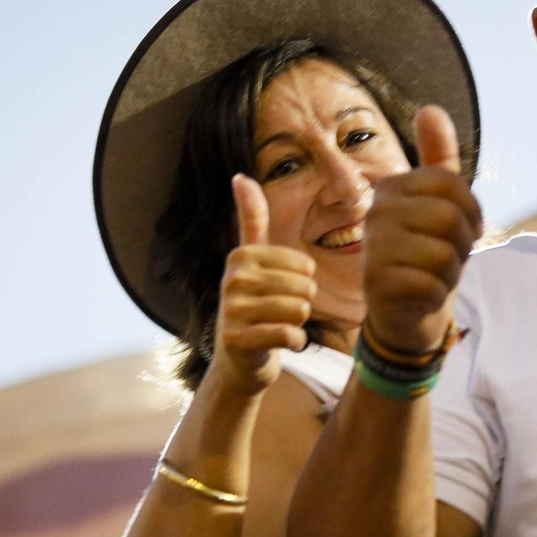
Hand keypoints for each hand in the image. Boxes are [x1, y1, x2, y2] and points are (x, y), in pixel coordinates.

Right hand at [209, 174, 318, 393]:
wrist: (237, 360)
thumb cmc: (254, 306)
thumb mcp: (251, 259)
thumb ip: (251, 219)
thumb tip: (240, 176)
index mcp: (241, 256)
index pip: (305, 266)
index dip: (304, 283)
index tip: (280, 291)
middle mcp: (232, 280)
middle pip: (304, 288)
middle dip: (302, 305)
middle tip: (279, 313)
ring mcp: (232, 311)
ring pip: (299, 311)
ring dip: (297, 325)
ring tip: (277, 326)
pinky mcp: (237, 341)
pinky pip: (290, 336)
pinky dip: (293, 344)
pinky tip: (277, 343)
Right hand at [362, 106, 483, 354]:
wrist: (404, 310)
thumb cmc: (425, 253)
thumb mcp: (438, 204)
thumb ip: (438, 160)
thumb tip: (430, 109)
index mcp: (393, 187)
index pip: (454, 185)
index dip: (472, 212)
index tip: (462, 229)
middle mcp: (377, 211)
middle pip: (450, 218)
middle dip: (461, 246)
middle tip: (447, 257)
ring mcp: (373, 247)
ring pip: (443, 254)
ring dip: (449, 273)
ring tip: (433, 275)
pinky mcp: (376, 284)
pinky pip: (431, 285)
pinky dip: (436, 294)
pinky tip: (422, 294)